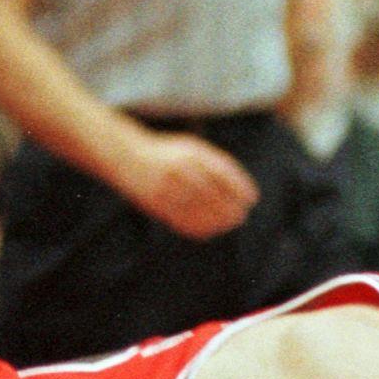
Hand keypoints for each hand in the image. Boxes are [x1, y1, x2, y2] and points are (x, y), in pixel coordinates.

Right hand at [115, 131, 258, 238]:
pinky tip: (211, 230)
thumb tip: (240, 189)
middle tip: (242, 216)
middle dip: (231, 207)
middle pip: (214, 193)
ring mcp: (168, 186)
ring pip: (200, 209)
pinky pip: (182, 219)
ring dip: (219, 220)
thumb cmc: (167, 154)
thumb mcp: (191, 148)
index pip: (224, 173)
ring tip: (230, 224)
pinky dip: (200, 227)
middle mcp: (181, 169)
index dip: (240, 188)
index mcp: (192, 153)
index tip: (251, 199)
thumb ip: (214, 164)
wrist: (127, 155)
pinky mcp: (157, 203)